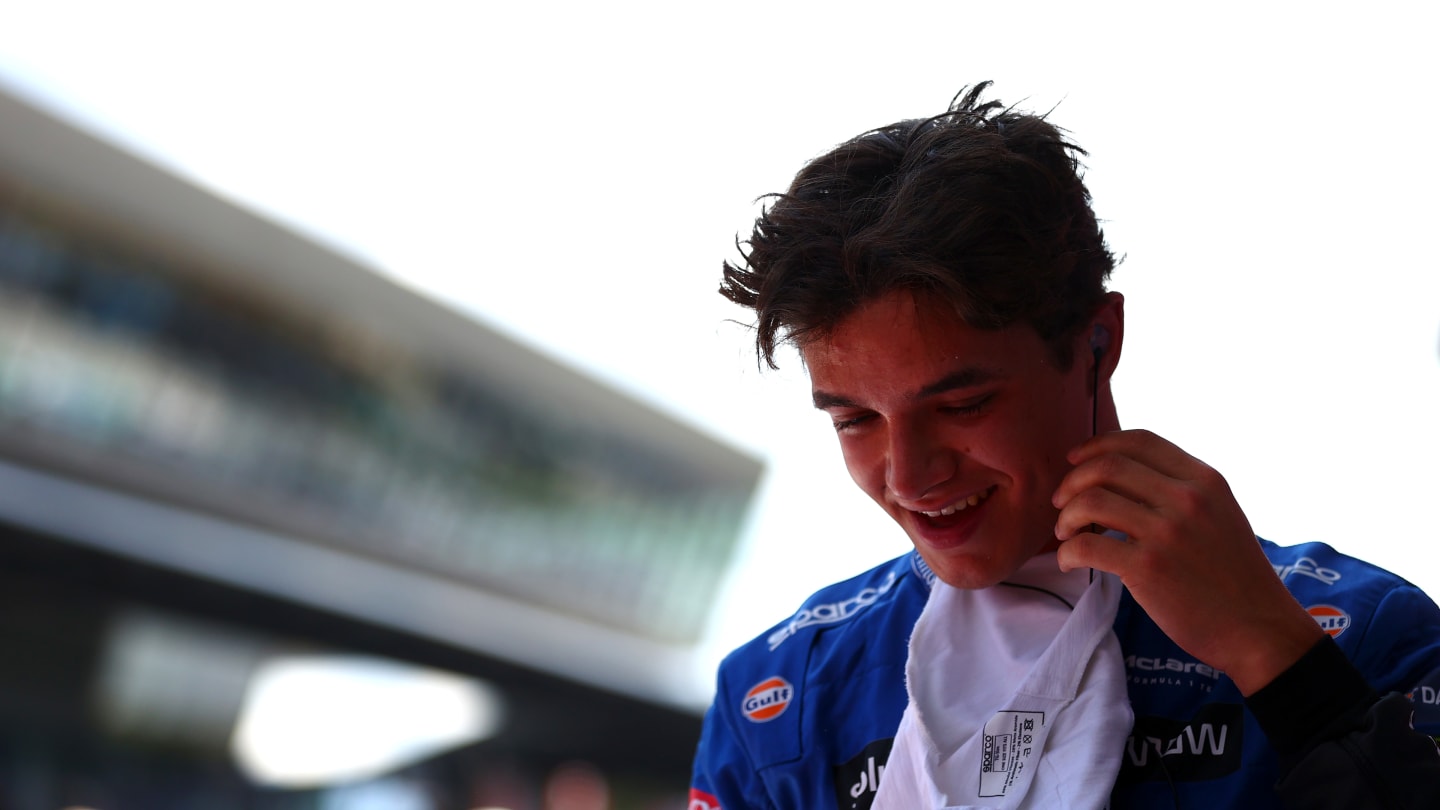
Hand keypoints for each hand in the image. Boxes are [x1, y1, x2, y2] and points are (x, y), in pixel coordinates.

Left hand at [1052, 429, 1323, 695]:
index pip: (1139, 441)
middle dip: (1072, 481)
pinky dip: (1067, 552)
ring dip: (1066, 517)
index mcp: (1204, 480)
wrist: (1260, 630)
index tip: (1075, 459)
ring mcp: (1167, 533)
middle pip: (1107, 466)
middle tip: (1061, 504)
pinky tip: (1070, 562)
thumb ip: (1181, 491)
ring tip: (1065, 535)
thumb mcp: (1220, 515)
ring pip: (1091, 501)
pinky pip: (1087, 545)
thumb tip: (1123, 476)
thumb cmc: (1234, 576)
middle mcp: (1186, 499)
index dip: (1097, 445)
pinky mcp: (1148, 568)